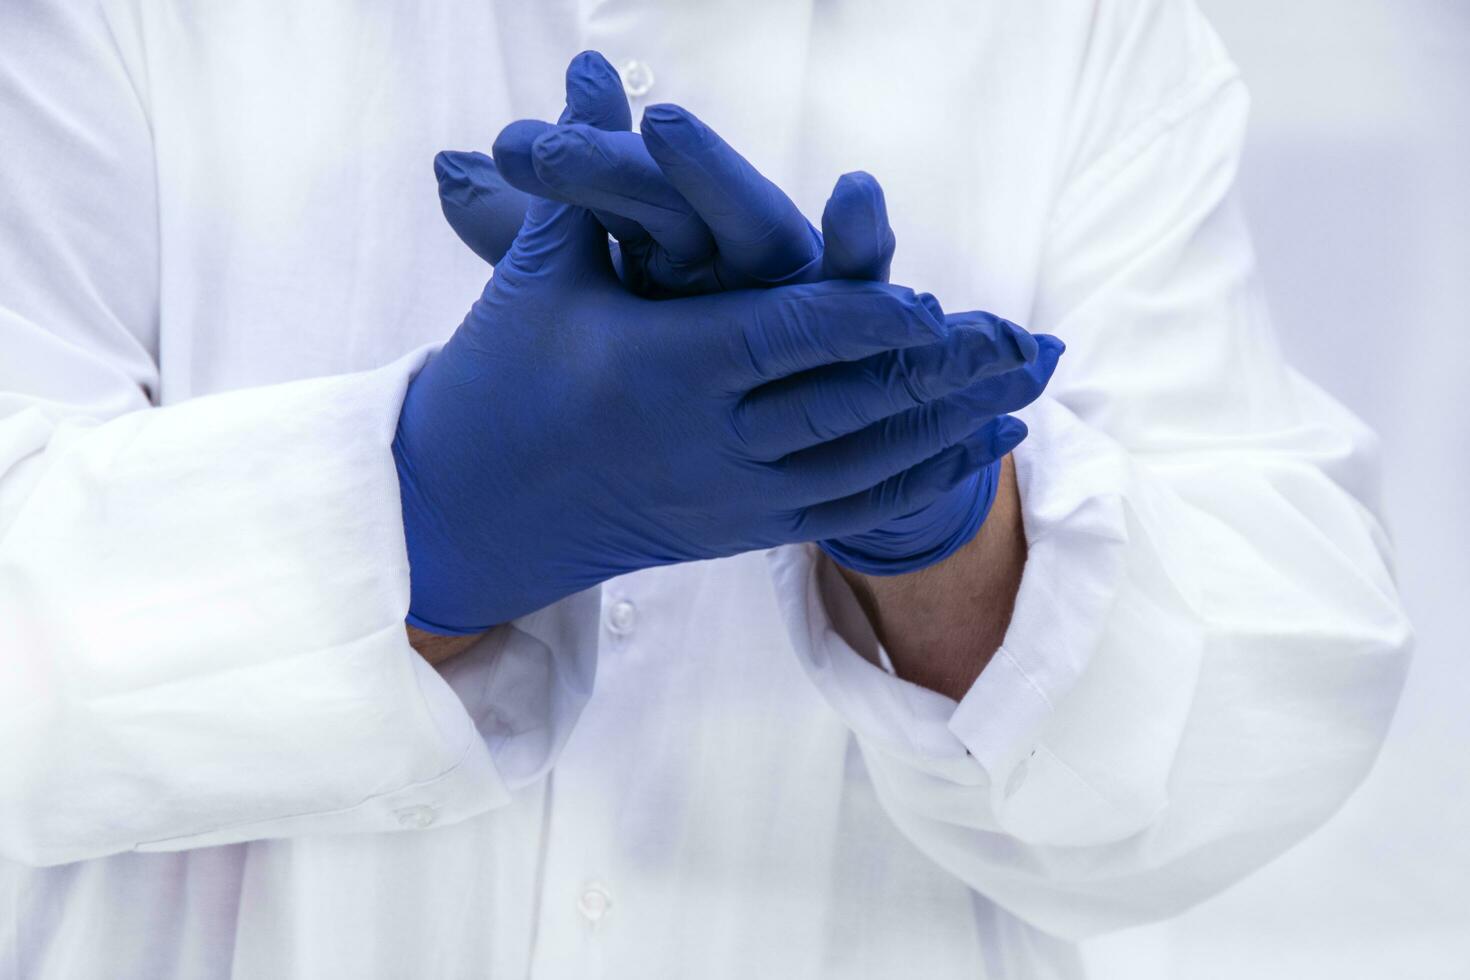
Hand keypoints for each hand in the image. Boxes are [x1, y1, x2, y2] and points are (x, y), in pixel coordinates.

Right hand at [398, 166, 1035, 633]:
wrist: (475, 510)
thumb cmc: (504, 374)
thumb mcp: (544, 272)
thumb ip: (589, 175)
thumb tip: (589, 66)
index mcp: (664, 369)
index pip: (797, 339)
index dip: (878, 320)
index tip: (948, 304)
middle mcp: (709, 443)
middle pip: (855, 406)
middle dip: (951, 376)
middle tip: (1034, 346)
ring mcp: (730, 500)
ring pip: (866, 467)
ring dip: (955, 430)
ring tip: (1028, 397)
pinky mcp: (740, 534)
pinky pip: (848, 510)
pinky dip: (920, 479)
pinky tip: (975, 453)